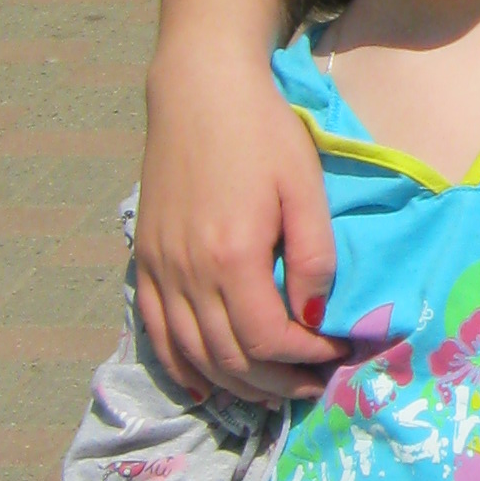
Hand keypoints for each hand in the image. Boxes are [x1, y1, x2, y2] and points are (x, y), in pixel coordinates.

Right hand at [137, 0, 336, 405]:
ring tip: (272, 389)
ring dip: (234, 384)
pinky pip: (156, 333)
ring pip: (193, 355)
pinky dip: (182, 368)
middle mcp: (188, 273)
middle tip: (312, 385)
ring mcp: (160, 270)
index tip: (335, 353)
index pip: (267, 339)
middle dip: (275, 382)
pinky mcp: (145, 261)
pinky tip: (207, 386)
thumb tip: (314, 316)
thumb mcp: (304, 187)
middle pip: (229, 358)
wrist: (198, 91)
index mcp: (232, 256)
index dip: (305, 358)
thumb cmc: (261, 132)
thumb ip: (313, 256)